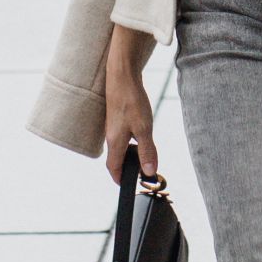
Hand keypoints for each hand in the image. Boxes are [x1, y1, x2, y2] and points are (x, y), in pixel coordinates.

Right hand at [103, 25, 158, 182]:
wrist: (122, 76)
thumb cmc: (132, 101)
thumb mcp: (144, 128)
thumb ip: (147, 151)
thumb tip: (149, 172)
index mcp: (115, 143)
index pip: (113, 168)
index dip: (120, 180)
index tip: (129, 186)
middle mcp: (111, 136)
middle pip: (116, 160)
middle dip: (127, 169)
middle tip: (143, 173)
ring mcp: (113, 127)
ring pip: (120, 148)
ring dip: (131, 155)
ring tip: (146, 155)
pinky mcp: (117, 118)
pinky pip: (123, 137)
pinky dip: (132, 143)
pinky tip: (142, 136)